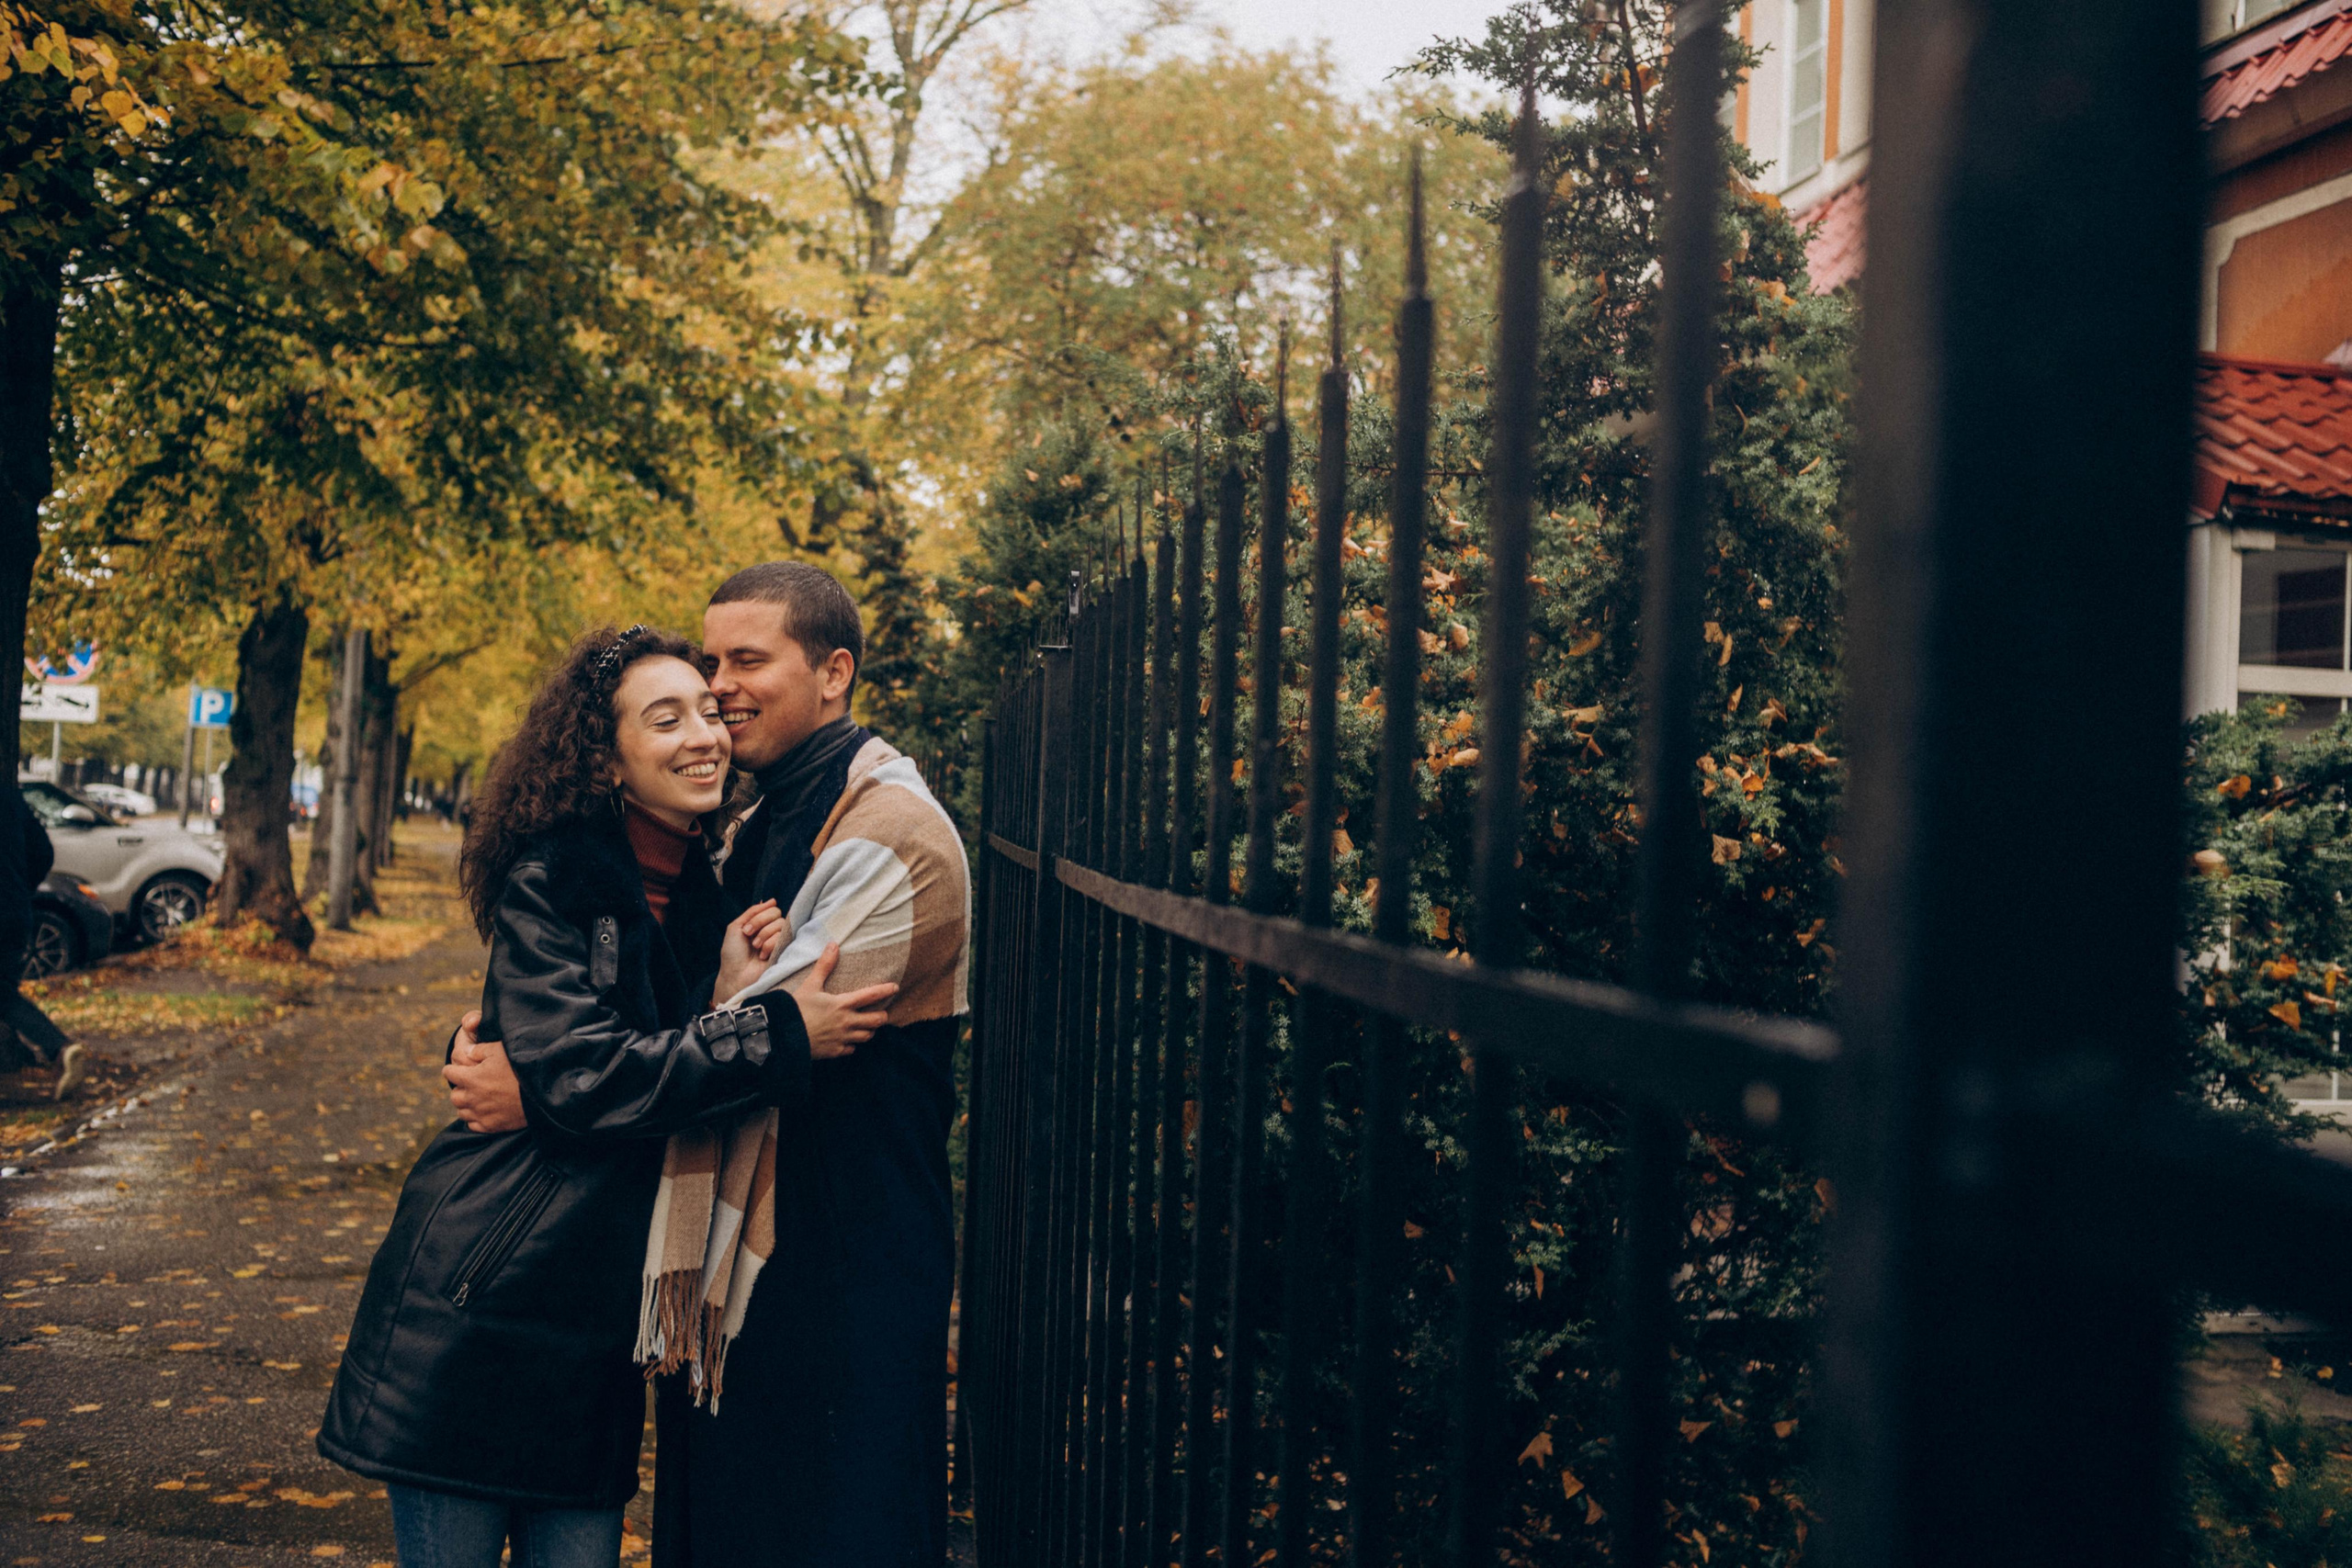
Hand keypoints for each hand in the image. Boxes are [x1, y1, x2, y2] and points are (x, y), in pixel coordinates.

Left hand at [446, 1015, 525, 1133]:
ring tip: (478, 1098)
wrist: (542, 1092)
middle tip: (472, 1084)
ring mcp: (480, 1114)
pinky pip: (473, 1125)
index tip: (460, 1068)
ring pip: (461, 1112)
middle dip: (460, 1088)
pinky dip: (475, 1118)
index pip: (448, 1072)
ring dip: (467, 1105)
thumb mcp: (500, 1049)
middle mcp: (471, 1098)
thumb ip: (479, 1050)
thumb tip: (466, 1051)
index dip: (454, 1069)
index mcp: (470, 1077)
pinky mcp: (491, 1126)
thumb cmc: (521, 1067)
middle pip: (454, 1095)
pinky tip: (485, 1111)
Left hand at [715, 899, 785, 1001]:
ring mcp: (779, 941)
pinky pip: (784, 937)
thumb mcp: (736, 926)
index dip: (758, 916)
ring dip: (764, 936)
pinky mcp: (786, 951)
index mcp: (760, 925)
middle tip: (749, 937)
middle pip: (777, 913)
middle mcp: (772, 931)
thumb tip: (771, 900)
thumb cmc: (733, 954)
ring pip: (781, 924)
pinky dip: (769, 945)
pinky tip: (763, 956)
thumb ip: (753, 911)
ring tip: (756, 948)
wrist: (736, 975)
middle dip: (760, 923)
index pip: (770, 909)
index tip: (745, 929)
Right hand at [787, 942, 896, 1060]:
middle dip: (882, 1016)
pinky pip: (852, 1049)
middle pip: (877, 1020)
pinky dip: (853, 1045)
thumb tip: (833, 945)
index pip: (871, 995)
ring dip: (869, 1030)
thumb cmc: (796, 1008)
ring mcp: (843, 1038)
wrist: (782, 1035)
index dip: (886, 990)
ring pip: (867, 1036)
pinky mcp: (835, 1051)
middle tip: (882, 1013)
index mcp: (843, 1004)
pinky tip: (848, 1040)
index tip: (895, 987)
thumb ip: (824, 966)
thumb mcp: (810, 985)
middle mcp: (847, 1022)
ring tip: (867, 1026)